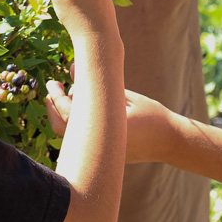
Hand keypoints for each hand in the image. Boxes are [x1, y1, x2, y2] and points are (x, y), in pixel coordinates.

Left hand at [46, 75, 174, 165]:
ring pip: (68, 135)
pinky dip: (71, 122)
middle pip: (60, 128)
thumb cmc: (151, 116)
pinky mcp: (101, 153)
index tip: (52, 82)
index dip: (56, 96)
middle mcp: (98, 144)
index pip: (68, 113)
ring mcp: (98, 151)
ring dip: (61, 114)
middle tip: (52, 88)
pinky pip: (79, 138)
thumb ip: (98, 84)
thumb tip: (73, 68)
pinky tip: (77, 106)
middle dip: (52, 107)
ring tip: (63, 94)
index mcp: (103, 129)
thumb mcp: (124, 96)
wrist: (169, 141)